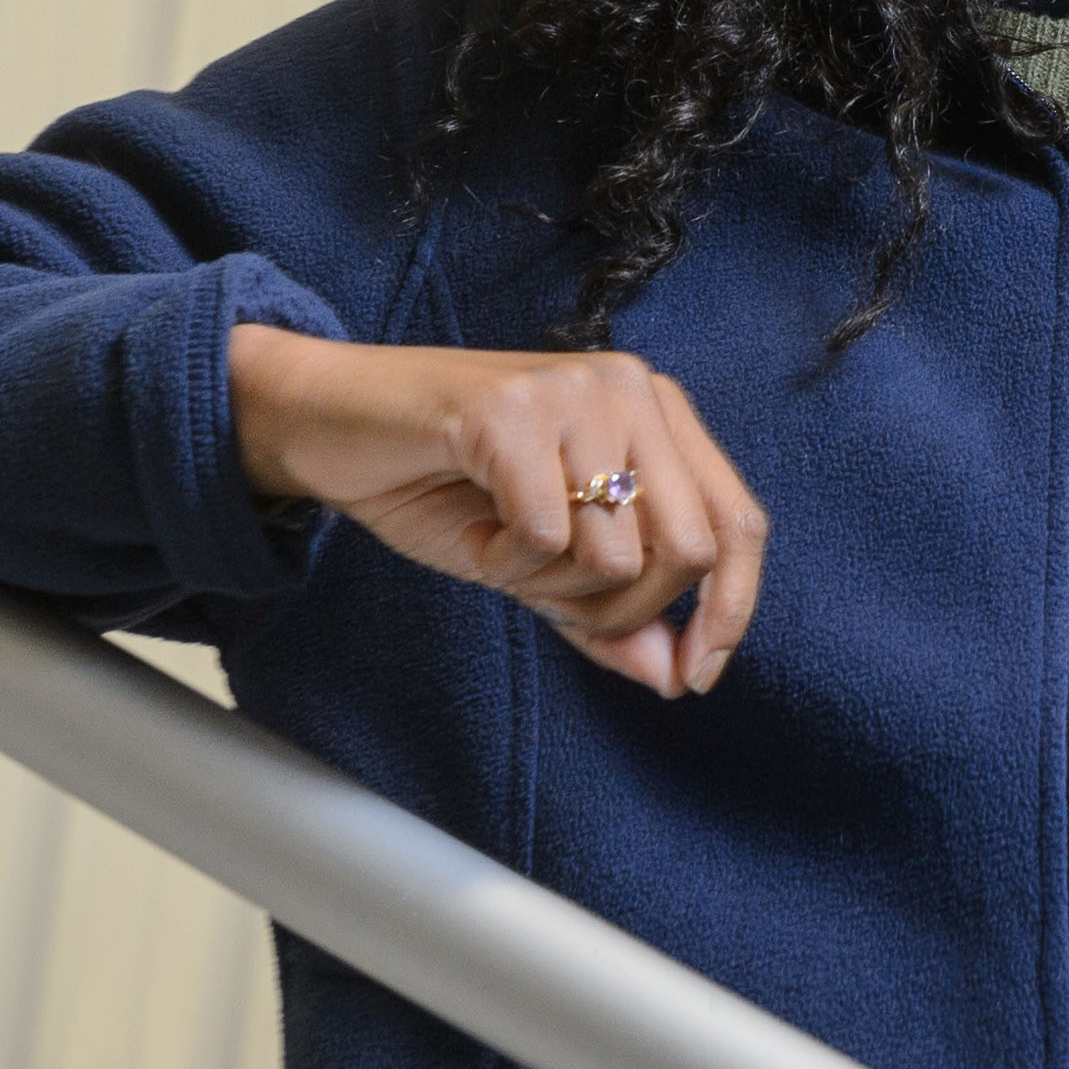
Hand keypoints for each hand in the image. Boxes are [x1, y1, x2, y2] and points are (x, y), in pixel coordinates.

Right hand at [226, 327, 764, 697]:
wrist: (330, 424)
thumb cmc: (443, 485)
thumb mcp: (542, 565)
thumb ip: (614, 613)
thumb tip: (678, 676)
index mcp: (657, 414)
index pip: (739, 523)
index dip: (730, 612)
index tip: (695, 679)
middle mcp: (632, 389)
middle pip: (689, 549)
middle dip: (623, 609)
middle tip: (550, 598)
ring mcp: (577, 390)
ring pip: (616, 553)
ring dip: (549, 584)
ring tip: (501, 542)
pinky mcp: (513, 407)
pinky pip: (544, 536)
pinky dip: (504, 559)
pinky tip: (475, 524)